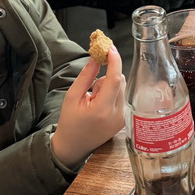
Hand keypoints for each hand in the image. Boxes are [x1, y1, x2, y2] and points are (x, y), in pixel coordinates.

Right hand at [51, 46, 125, 168]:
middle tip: (91, 86)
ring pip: (121, 87)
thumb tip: (96, 58)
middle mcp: (117, 114)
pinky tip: (99, 104)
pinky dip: (111, 94)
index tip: (110, 47)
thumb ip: (86, 76)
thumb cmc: (70, 123)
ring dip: (109, 85)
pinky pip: (121, 96)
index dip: (114, 61)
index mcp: (103, 110)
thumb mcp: (72, 97)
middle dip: (106, 76)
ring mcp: (123, 118)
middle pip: (119, 81)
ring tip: (93, 99)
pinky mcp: (124, 119)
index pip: (114, 79)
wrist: (73, 146)